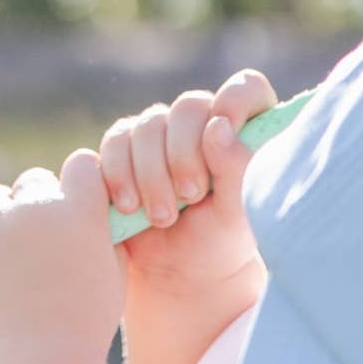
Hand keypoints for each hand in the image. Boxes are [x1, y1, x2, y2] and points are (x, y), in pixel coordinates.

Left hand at [0, 151, 123, 355]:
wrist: (38, 358)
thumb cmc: (85, 323)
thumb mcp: (113, 277)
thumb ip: (105, 236)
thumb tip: (99, 215)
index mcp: (80, 210)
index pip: (81, 164)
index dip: (80, 182)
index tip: (79, 203)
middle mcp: (36, 206)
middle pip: (35, 179)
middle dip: (39, 202)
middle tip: (43, 238)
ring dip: (4, 217)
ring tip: (12, 255)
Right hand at [99, 69, 277, 286]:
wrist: (177, 275)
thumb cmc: (220, 242)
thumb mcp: (239, 213)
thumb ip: (238, 168)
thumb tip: (218, 125)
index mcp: (244, 131)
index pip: (246, 88)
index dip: (235, 101)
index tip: (224, 130)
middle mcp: (203, 124)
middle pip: (189, 106)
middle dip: (184, 153)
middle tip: (191, 196)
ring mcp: (162, 134)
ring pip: (148, 125)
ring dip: (152, 173)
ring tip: (163, 217)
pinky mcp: (126, 149)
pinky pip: (115, 142)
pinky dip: (119, 173)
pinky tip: (130, 206)